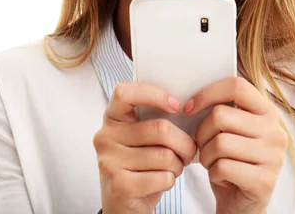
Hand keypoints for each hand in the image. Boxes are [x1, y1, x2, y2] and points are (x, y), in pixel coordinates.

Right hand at [93, 82, 196, 213]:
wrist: (124, 205)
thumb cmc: (140, 165)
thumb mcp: (142, 138)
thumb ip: (155, 120)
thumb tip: (188, 108)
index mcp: (112, 118)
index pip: (125, 92)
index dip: (154, 94)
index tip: (175, 106)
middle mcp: (105, 137)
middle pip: (159, 128)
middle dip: (183, 142)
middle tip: (187, 151)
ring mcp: (110, 162)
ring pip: (165, 155)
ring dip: (178, 164)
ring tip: (172, 168)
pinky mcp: (120, 186)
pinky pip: (163, 177)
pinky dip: (171, 180)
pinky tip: (162, 181)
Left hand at [183, 77, 287, 213]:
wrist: (243, 203)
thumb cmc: (232, 161)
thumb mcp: (231, 131)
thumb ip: (222, 110)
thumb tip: (190, 99)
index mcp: (268, 112)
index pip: (236, 87)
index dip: (208, 94)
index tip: (189, 108)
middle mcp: (275, 131)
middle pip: (221, 116)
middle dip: (202, 134)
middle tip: (204, 147)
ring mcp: (273, 156)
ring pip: (219, 142)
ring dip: (206, 156)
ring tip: (214, 163)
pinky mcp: (264, 180)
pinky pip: (223, 167)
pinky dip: (213, 174)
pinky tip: (222, 177)